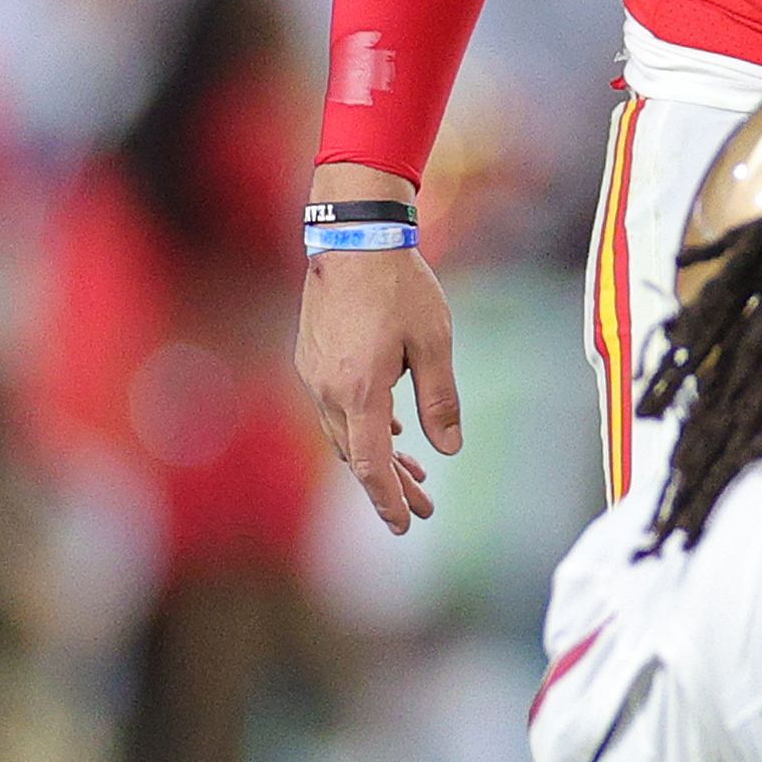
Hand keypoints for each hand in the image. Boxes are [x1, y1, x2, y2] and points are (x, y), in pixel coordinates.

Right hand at [298, 239, 462, 534]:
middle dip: (391, 487)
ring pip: (344, 435)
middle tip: (423, 511)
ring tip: (414, 474)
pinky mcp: (312, 358)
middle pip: (357, 457)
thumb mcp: (434, 343)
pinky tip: (392, 430)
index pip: (371, 465)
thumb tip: (449, 449)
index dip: (389, 500)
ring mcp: (314, 374)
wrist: (353, 236)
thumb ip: (440, 400)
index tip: (405, 525)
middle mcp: (328, 390)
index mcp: (360, 392)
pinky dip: (363, 429)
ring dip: (377, 458)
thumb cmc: (399, 285)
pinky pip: (335, 409)